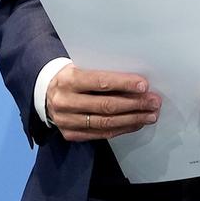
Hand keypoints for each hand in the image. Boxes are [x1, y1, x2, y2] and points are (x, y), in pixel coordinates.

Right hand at [45, 66, 160, 141]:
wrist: (45, 92)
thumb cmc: (72, 75)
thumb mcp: (82, 66)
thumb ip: (103, 73)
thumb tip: (136, 80)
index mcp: (69, 79)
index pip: (101, 82)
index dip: (124, 84)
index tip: (144, 85)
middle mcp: (66, 101)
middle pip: (106, 106)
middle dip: (134, 104)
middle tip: (154, 102)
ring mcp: (67, 121)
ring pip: (105, 123)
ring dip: (132, 119)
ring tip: (150, 115)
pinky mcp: (70, 134)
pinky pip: (101, 134)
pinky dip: (121, 129)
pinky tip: (136, 123)